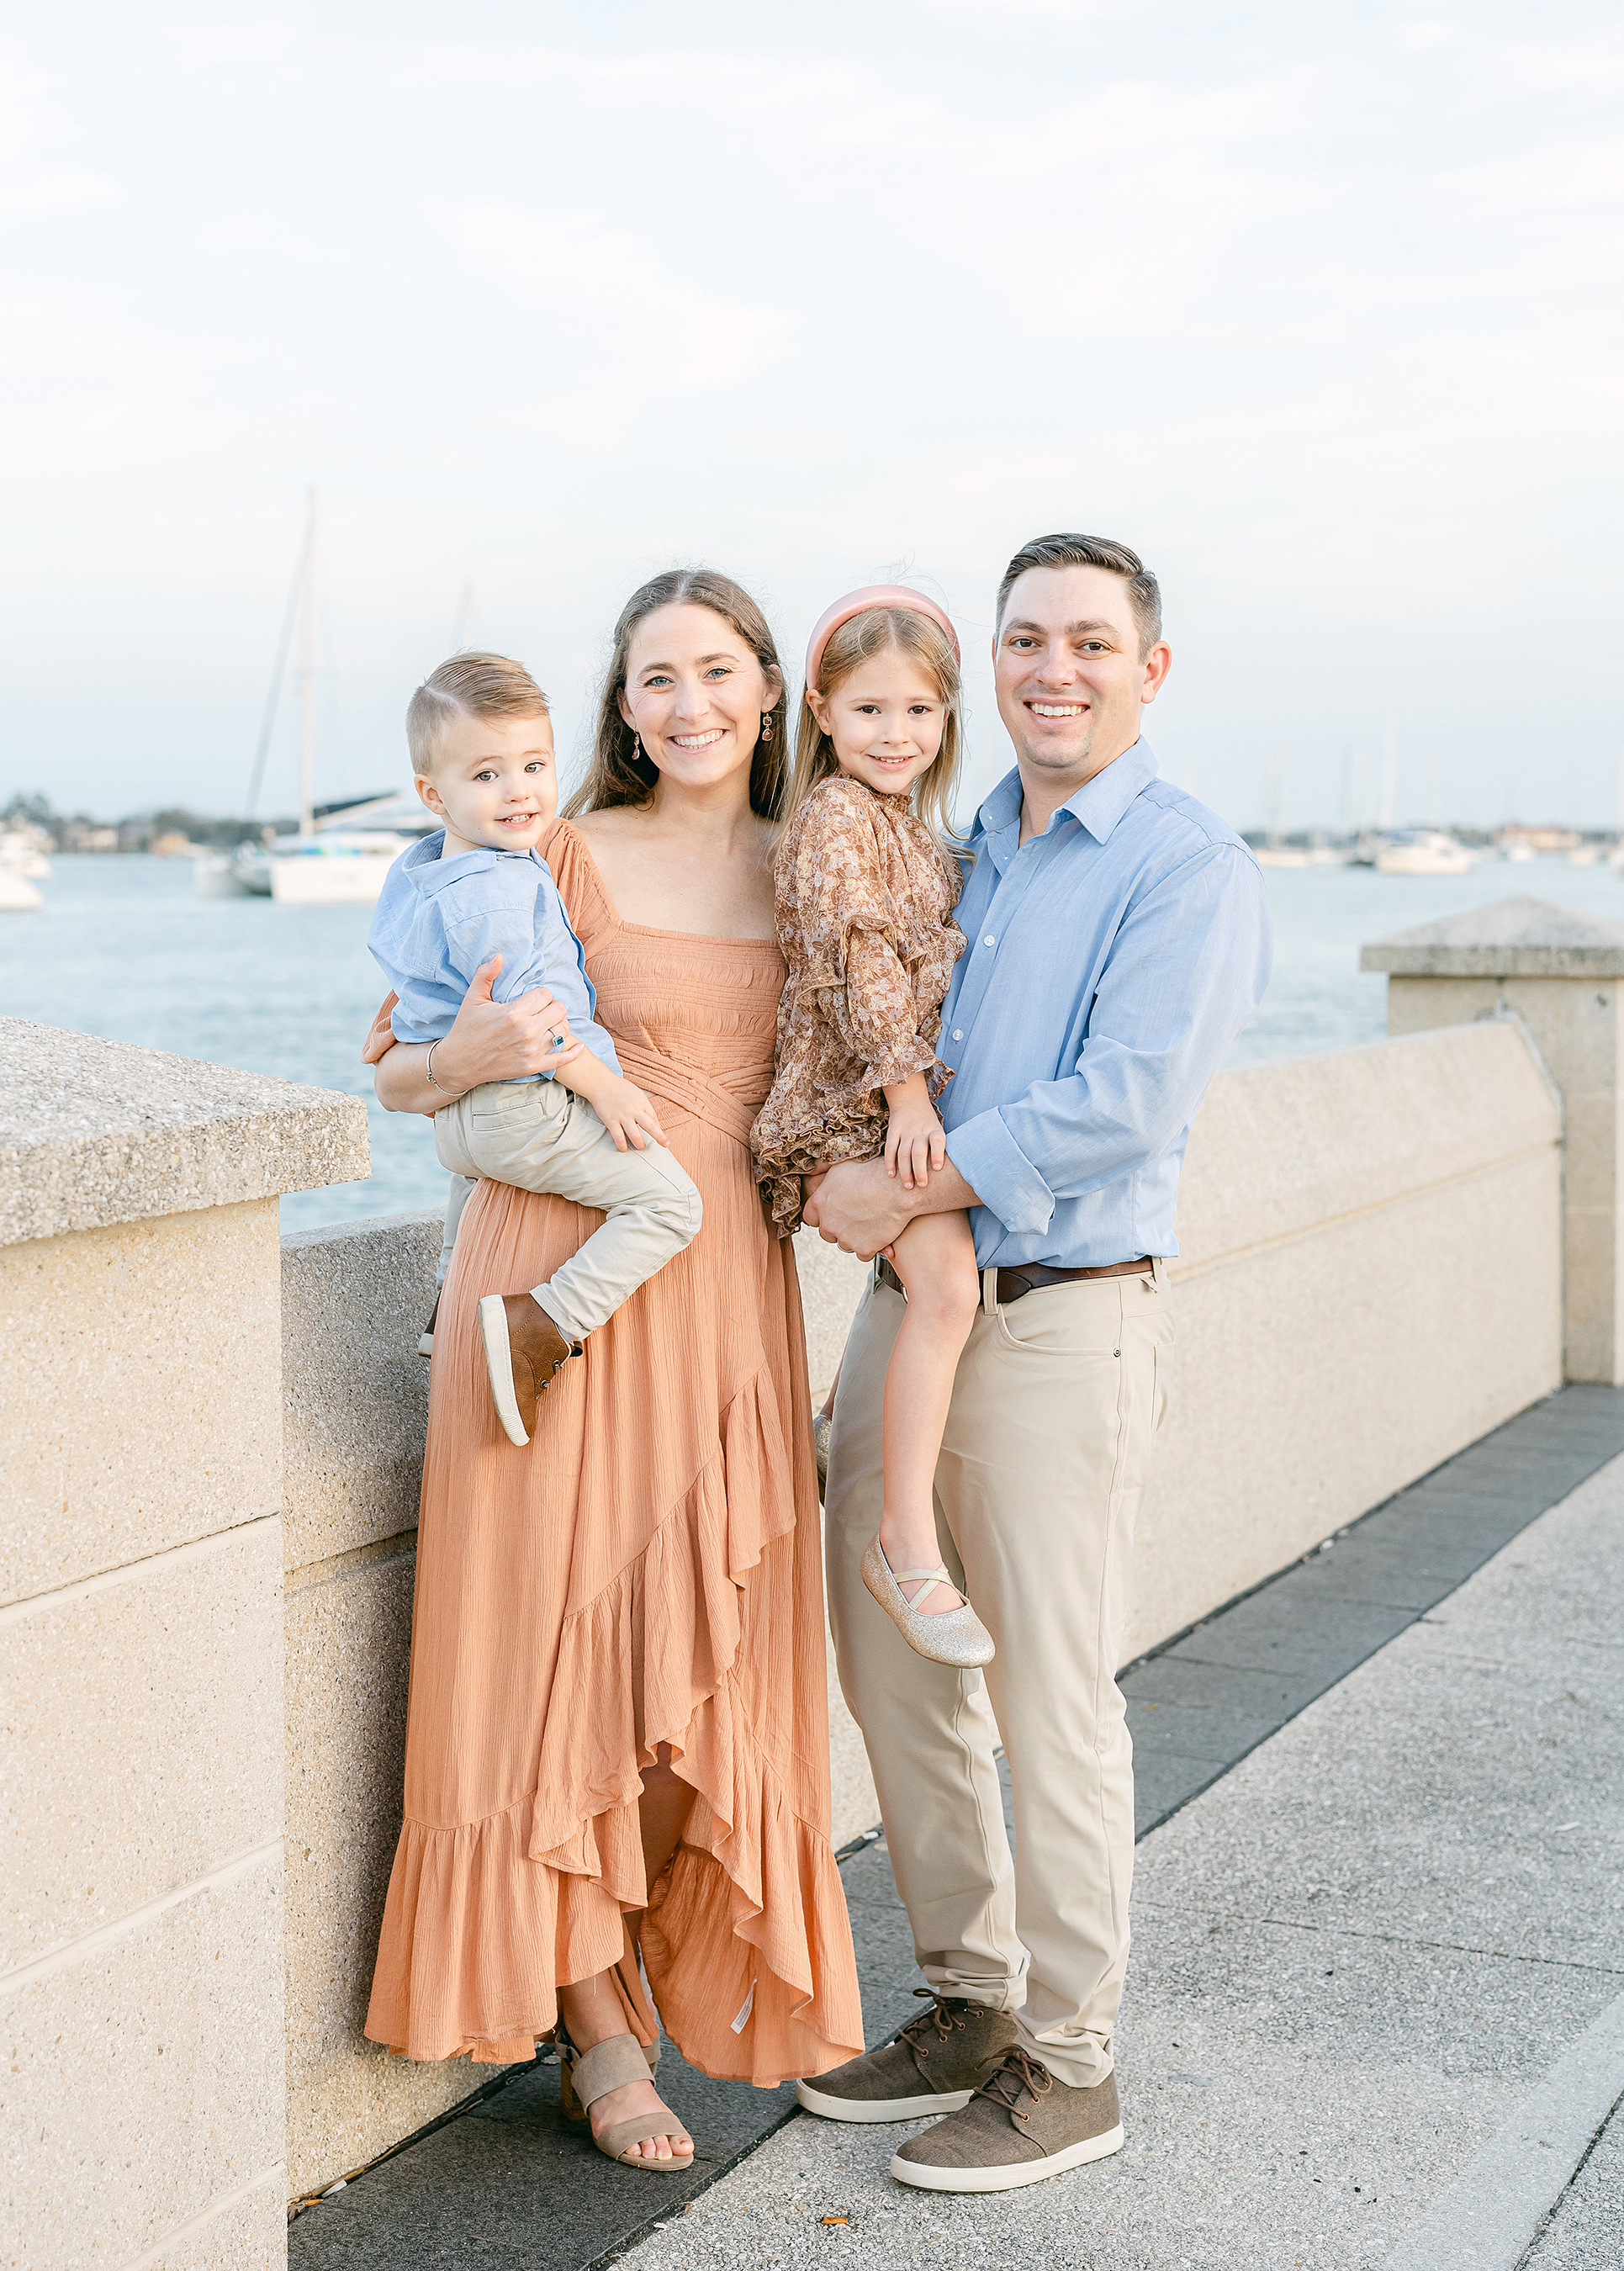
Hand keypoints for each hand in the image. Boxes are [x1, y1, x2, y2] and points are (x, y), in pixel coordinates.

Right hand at [431, 957, 578, 1088]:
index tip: (531, 1000)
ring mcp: (531, 1051)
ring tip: (547, 1025)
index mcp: (513, 1013)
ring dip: (558, 1025)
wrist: (459, 1063)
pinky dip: (573, 1052)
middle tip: (540, 1011)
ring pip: (563, 1031)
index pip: (545, 994)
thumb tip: (499, 955)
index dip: (540, 995)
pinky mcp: (533, 1066)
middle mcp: (526, 1032)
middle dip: (551, 1007)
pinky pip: (563, 1059)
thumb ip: (486, 974)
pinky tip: (577, 1046)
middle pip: (559, 1010)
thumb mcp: (473, 998)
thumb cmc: (466, 1028)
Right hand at [578, 1071, 669, 1152]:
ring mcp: (623, 1116)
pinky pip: (619, 1137)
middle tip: (664, 1145)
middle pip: (650, 1127)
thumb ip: (645, 1107)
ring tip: (640, 1146)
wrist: (600, 1083)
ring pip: (635, 1136)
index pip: (654, 1118)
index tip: (663, 1138)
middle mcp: (634, 1110)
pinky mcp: (611, 1121)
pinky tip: (624, 1148)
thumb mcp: (637, 1093)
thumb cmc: (619, 1088)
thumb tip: (655, 1123)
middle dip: (659, 1137)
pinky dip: (622, 1145)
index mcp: (642, 1102)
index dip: (659, 1129)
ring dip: (640, 1144)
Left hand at [800, 1158, 912, 1259]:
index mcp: (820, 1202)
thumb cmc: (873, 1173)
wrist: (898, 1189)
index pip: (809, 1217)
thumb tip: (818, 1175)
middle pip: (827, 1233)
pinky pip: (863, 1254)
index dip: (822, 1215)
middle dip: (838, 1227)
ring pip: (845, 1244)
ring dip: (855, 1237)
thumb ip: (826, 1179)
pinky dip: (871, 1247)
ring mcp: (845, 1238)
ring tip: (870, 1221)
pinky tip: (878, 1233)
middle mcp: (828, 1222)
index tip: (833, 1214)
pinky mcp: (863, 1248)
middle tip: (855, 1217)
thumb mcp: (842, 1167)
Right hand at [885, 1099, 946, 1194]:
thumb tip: (945, 1173)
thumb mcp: (938, 1129)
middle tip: (922, 1185)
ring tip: (908, 1186)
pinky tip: (891, 1174)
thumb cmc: (928, 1123)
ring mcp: (905, 1132)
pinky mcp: (893, 1131)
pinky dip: (890, 1163)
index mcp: (934, 1130)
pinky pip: (890, 1149)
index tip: (937, 1168)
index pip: (938, 1141)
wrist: (910, 1100)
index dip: (938, 1154)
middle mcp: (920, 1131)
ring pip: (903, 1154)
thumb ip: (939, 1147)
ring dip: (905, 1172)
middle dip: (919, 1171)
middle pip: (918, 1153)